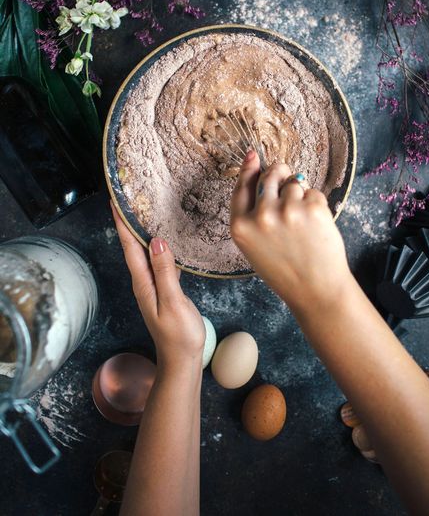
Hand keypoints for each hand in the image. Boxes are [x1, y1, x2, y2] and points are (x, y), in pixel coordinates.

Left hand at [111, 203, 205, 370]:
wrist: (182, 360)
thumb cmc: (178, 335)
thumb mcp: (172, 302)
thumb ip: (165, 272)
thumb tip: (156, 242)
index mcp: (143, 283)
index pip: (129, 247)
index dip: (122, 224)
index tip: (115, 202)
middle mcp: (143, 281)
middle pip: (132, 247)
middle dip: (128, 222)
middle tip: (127, 198)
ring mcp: (152, 285)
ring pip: (144, 252)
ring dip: (140, 232)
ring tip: (142, 212)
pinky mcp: (163, 288)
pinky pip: (157, 261)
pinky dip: (157, 246)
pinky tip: (163, 239)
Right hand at [230, 151, 353, 311]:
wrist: (316, 290)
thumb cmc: (285, 269)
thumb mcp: (254, 245)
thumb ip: (252, 212)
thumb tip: (259, 170)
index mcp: (240, 227)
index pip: (242, 186)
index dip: (249, 168)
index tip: (254, 156)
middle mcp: (261, 216)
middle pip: (269, 176)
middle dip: (279, 174)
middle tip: (288, 183)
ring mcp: (287, 211)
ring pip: (294, 182)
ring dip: (300, 194)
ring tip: (303, 221)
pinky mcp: (312, 209)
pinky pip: (313, 192)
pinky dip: (316, 204)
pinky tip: (316, 225)